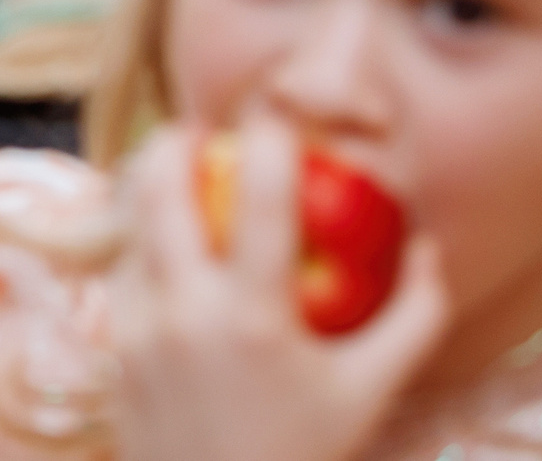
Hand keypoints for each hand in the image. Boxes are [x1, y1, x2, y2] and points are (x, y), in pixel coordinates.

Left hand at [111, 120, 446, 460]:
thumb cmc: (304, 454)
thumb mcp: (370, 392)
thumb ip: (413, 316)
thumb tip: (427, 245)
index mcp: (255, 317)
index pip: (258, 199)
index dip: (268, 140)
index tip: (278, 114)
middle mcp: (186, 313)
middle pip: (160, 189)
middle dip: (174, 142)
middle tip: (198, 129)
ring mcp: (139, 330)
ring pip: (129, 227)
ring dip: (149, 192)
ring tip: (177, 176)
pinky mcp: (114, 348)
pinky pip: (121, 273)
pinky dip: (138, 247)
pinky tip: (162, 243)